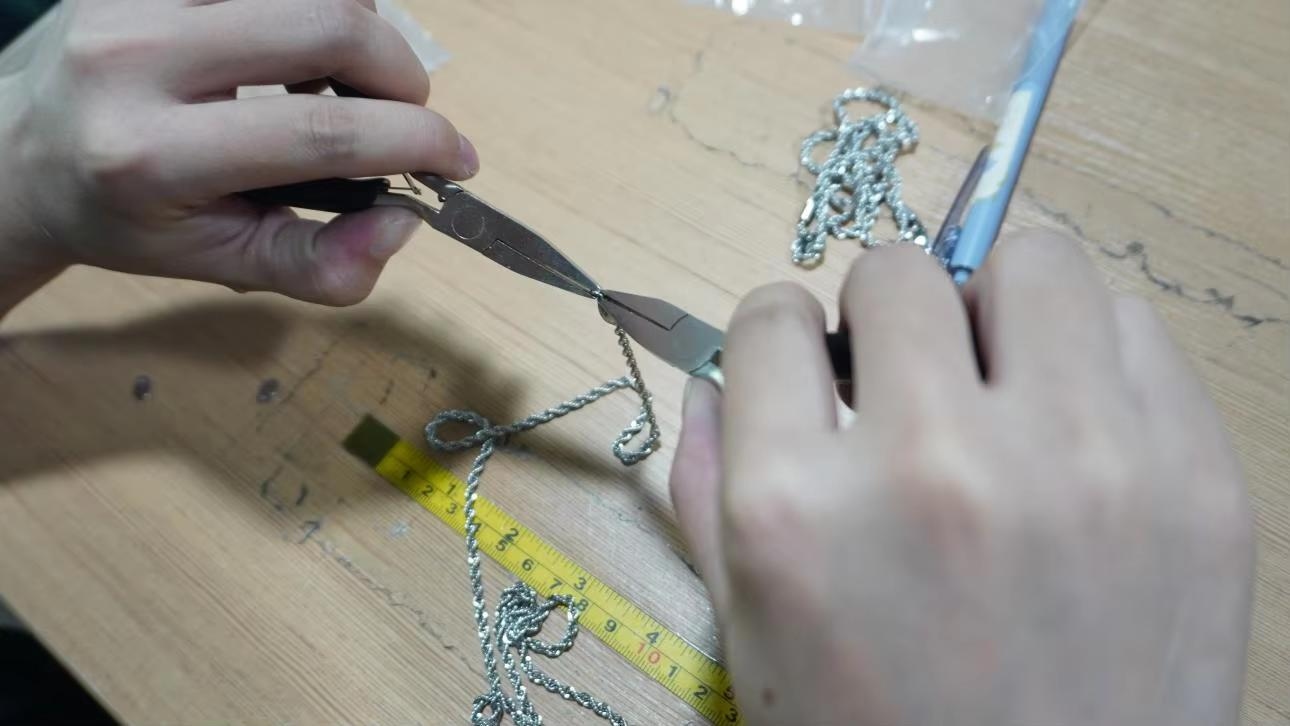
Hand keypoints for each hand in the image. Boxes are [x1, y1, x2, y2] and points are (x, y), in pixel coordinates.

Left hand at [0, 0, 476, 314]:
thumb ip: (320, 266)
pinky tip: (298, 40)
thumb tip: (402, 222)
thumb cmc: (132, 217)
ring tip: (342, 77)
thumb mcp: (223, 263)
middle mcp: (133, 59)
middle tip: (406, 113)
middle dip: (401, 71)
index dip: (414, 141)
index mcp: (152, 158)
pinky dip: (310, 4)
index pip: (319, 132)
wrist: (28, 153)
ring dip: (356, 25)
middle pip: (326, 25)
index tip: (456, 160)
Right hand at [670, 232, 1253, 725]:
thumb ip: (707, 490)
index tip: (811, 361)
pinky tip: (1072, 430)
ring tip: (999, 379)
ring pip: (1035, 262)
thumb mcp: (752, 636)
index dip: (785, 336)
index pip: (771, 318)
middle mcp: (934, 467)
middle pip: (896, 272)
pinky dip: (1090, 360)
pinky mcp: (1194, 483)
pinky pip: (1135, 331)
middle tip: (906, 374)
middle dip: (885, 313)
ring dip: (996, 306)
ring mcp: (1079, 467)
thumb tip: (717, 375)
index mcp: (799, 510)